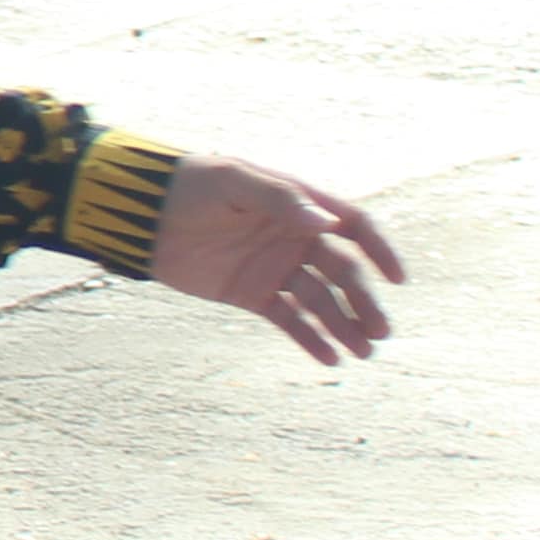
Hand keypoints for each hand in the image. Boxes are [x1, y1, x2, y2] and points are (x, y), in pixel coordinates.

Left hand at [150, 156, 404, 363]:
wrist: (142, 214)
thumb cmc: (191, 185)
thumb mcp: (233, 181)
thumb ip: (280, 200)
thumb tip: (328, 223)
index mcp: (299, 205)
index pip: (354, 226)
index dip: (379, 250)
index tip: (397, 278)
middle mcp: (295, 238)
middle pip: (343, 272)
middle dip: (363, 300)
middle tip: (378, 331)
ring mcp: (275, 268)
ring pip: (321, 301)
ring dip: (343, 325)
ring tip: (362, 351)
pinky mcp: (253, 294)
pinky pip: (289, 320)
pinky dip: (310, 340)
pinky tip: (330, 358)